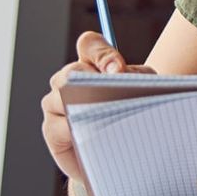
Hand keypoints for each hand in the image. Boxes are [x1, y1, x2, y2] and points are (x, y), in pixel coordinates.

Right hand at [40, 32, 152, 195]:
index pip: (90, 45)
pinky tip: (90, 135)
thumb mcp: (145, 89)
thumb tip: (118, 74)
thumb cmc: (136, 113)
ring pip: (59, 97)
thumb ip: (135, 77)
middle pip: (71, 71)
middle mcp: (69, 80)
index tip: (118, 68)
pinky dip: (73, 130)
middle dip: (90, 81)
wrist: (125, 150)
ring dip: (80, 106)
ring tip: (100, 114)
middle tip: (108, 92)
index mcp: (93, 64)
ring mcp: (56, 104)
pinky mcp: (51, 130)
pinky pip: (57, 126)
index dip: (100, 51)